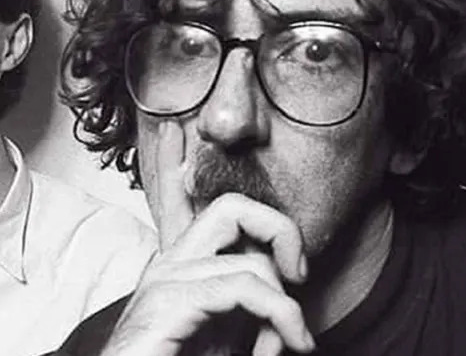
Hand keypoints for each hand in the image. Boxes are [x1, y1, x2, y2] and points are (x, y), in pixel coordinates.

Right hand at [101, 121, 314, 355]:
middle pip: (229, 209)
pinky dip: (280, 317)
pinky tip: (286, 344)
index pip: (174, 201)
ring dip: (284, 307)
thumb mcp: (223, 335)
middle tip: (299, 273)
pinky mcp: (170, 301)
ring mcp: (166, 280)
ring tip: (288, 344)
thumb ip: (245, 308)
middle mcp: (168, 265)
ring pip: (248, 254)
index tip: (174, 130)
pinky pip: (245, 286)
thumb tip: (286, 299)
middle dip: (278, 229)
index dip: (173, 164)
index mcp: (178, 268)